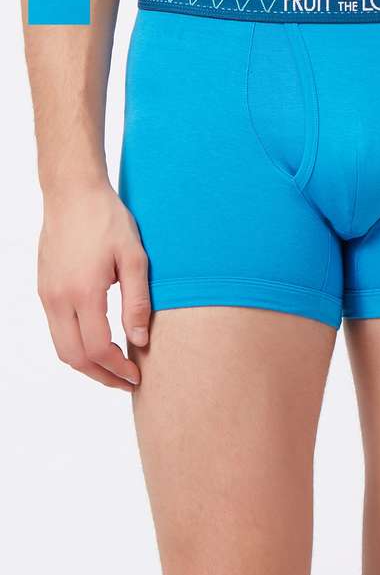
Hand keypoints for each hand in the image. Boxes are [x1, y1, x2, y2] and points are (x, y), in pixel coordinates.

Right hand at [38, 183, 149, 391]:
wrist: (72, 193)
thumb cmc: (107, 220)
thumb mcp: (135, 258)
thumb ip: (137, 302)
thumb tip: (140, 341)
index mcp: (83, 293)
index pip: (97, 349)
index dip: (118, 369)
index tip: (137, 374)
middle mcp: (58, 298)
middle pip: (74, 357)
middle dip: (101, 376)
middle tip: (127, 381)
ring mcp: (47, 294)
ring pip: (61, 346)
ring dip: (87, 363)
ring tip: (114, 368)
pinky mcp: (44, 288)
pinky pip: (56, 329)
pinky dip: (75, 345)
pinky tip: (97, 341)